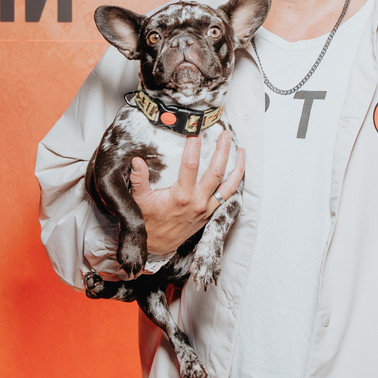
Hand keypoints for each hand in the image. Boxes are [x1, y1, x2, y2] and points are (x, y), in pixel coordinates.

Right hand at [130, 132, 244, 253]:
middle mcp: (198, 202)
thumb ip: (139, 180)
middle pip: (216, 172)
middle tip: (225, 135)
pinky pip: (227, 197)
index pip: (191, 165)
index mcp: (181, 196)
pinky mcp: (210, 214)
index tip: (195, 132)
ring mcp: (206, 208)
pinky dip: (234, 184)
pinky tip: (237, 173)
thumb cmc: (149, 222)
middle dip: (223, 151)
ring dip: (237, 167)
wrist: (157, 245)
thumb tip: (136, 161)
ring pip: (229, 186)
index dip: (194, 147)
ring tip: (241, 151)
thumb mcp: (139, 200)